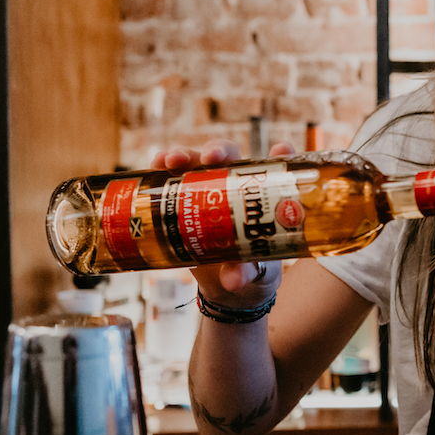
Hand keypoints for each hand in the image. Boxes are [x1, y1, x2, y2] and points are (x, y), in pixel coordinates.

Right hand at [150, 139, 296, 308]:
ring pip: (195, 162)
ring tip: (171, 161)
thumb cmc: (252, 269)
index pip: (271, 168)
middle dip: (217, 150)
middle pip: (228, 156)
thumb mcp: (254, 271)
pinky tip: (155, 166)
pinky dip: (161, 170)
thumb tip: (233, 280)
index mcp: (259, 198)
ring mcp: (206, 191)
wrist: (227, 286)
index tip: (280, 149)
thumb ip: (246, 272)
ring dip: (183, 155)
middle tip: (210, 157)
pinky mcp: (182, 201)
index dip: (279, 154)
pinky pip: (170, 180)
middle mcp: (233, 187)